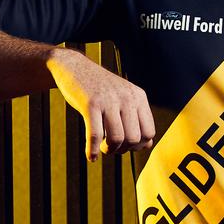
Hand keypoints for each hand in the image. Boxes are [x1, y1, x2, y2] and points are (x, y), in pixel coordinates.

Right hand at [46, 47, 155, 161]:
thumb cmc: (99, 88)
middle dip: (123, 149)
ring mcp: (108, 100)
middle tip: (112, 147)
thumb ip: (136, 119)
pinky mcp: (90, 104)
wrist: (74, 67)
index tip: (125, 146)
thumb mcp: (123, 98)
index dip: (138, 145)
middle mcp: (126, 97)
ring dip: (109, 150)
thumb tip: (147, 145)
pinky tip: (90, 156)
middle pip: (134, 138)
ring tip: (102, 149)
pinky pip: (95, 135)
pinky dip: (93, 150)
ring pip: (117, 139)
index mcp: (138, 96)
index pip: (149, 132)